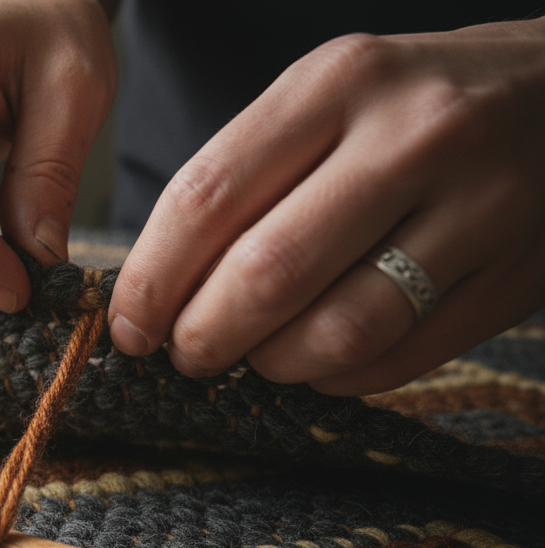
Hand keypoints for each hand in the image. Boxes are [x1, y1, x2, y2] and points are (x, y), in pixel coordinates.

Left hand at [108, 18, 544, 395]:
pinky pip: (400, 360)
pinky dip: (338, 377)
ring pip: (339, 329)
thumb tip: (158, 289)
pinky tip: (319, 361)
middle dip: (204, 334)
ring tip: (254, 358)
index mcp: (340, 82)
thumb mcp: (326, 98)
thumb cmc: (410, 105)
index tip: (128, 325)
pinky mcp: (515, 277)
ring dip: (273, 364)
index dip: (152, 278)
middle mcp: (413, 137)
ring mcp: (479, 208)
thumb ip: (246, 178)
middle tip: (185, 355)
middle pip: (269, 272)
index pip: (208, 197)